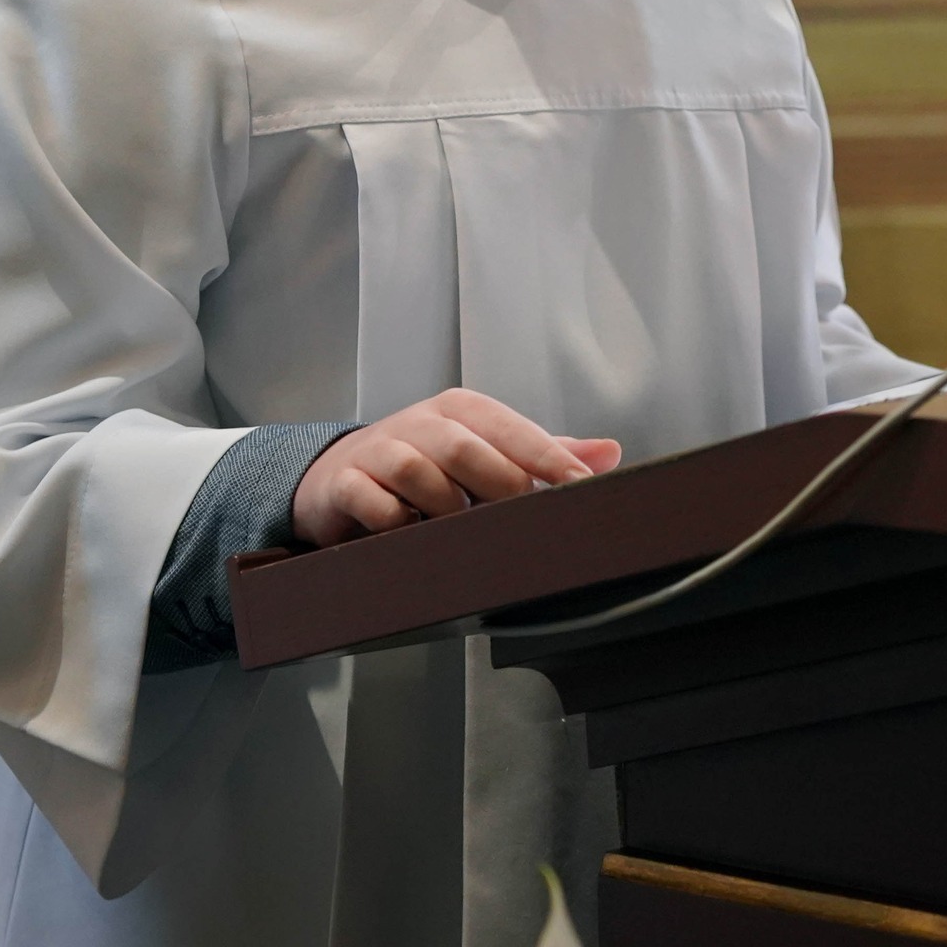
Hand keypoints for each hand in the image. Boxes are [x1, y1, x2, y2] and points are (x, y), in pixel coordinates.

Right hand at [291, 387, 621, 548]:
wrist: (338, 478)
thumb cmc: (424, 465)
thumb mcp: (484, 451)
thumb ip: (541, 455)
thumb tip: (608, 453)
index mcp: (462, 411)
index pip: (512, 430)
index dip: (548, 459)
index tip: (580, 487)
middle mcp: (421, 423)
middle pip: (466, 449)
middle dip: (499, 489)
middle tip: (519, 523)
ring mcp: (380, 449)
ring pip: (418, 472)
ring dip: (444, 507)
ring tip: (458, 531)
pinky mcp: (345, 482)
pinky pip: (371, 501)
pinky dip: (394, 521)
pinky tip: (408, 535)